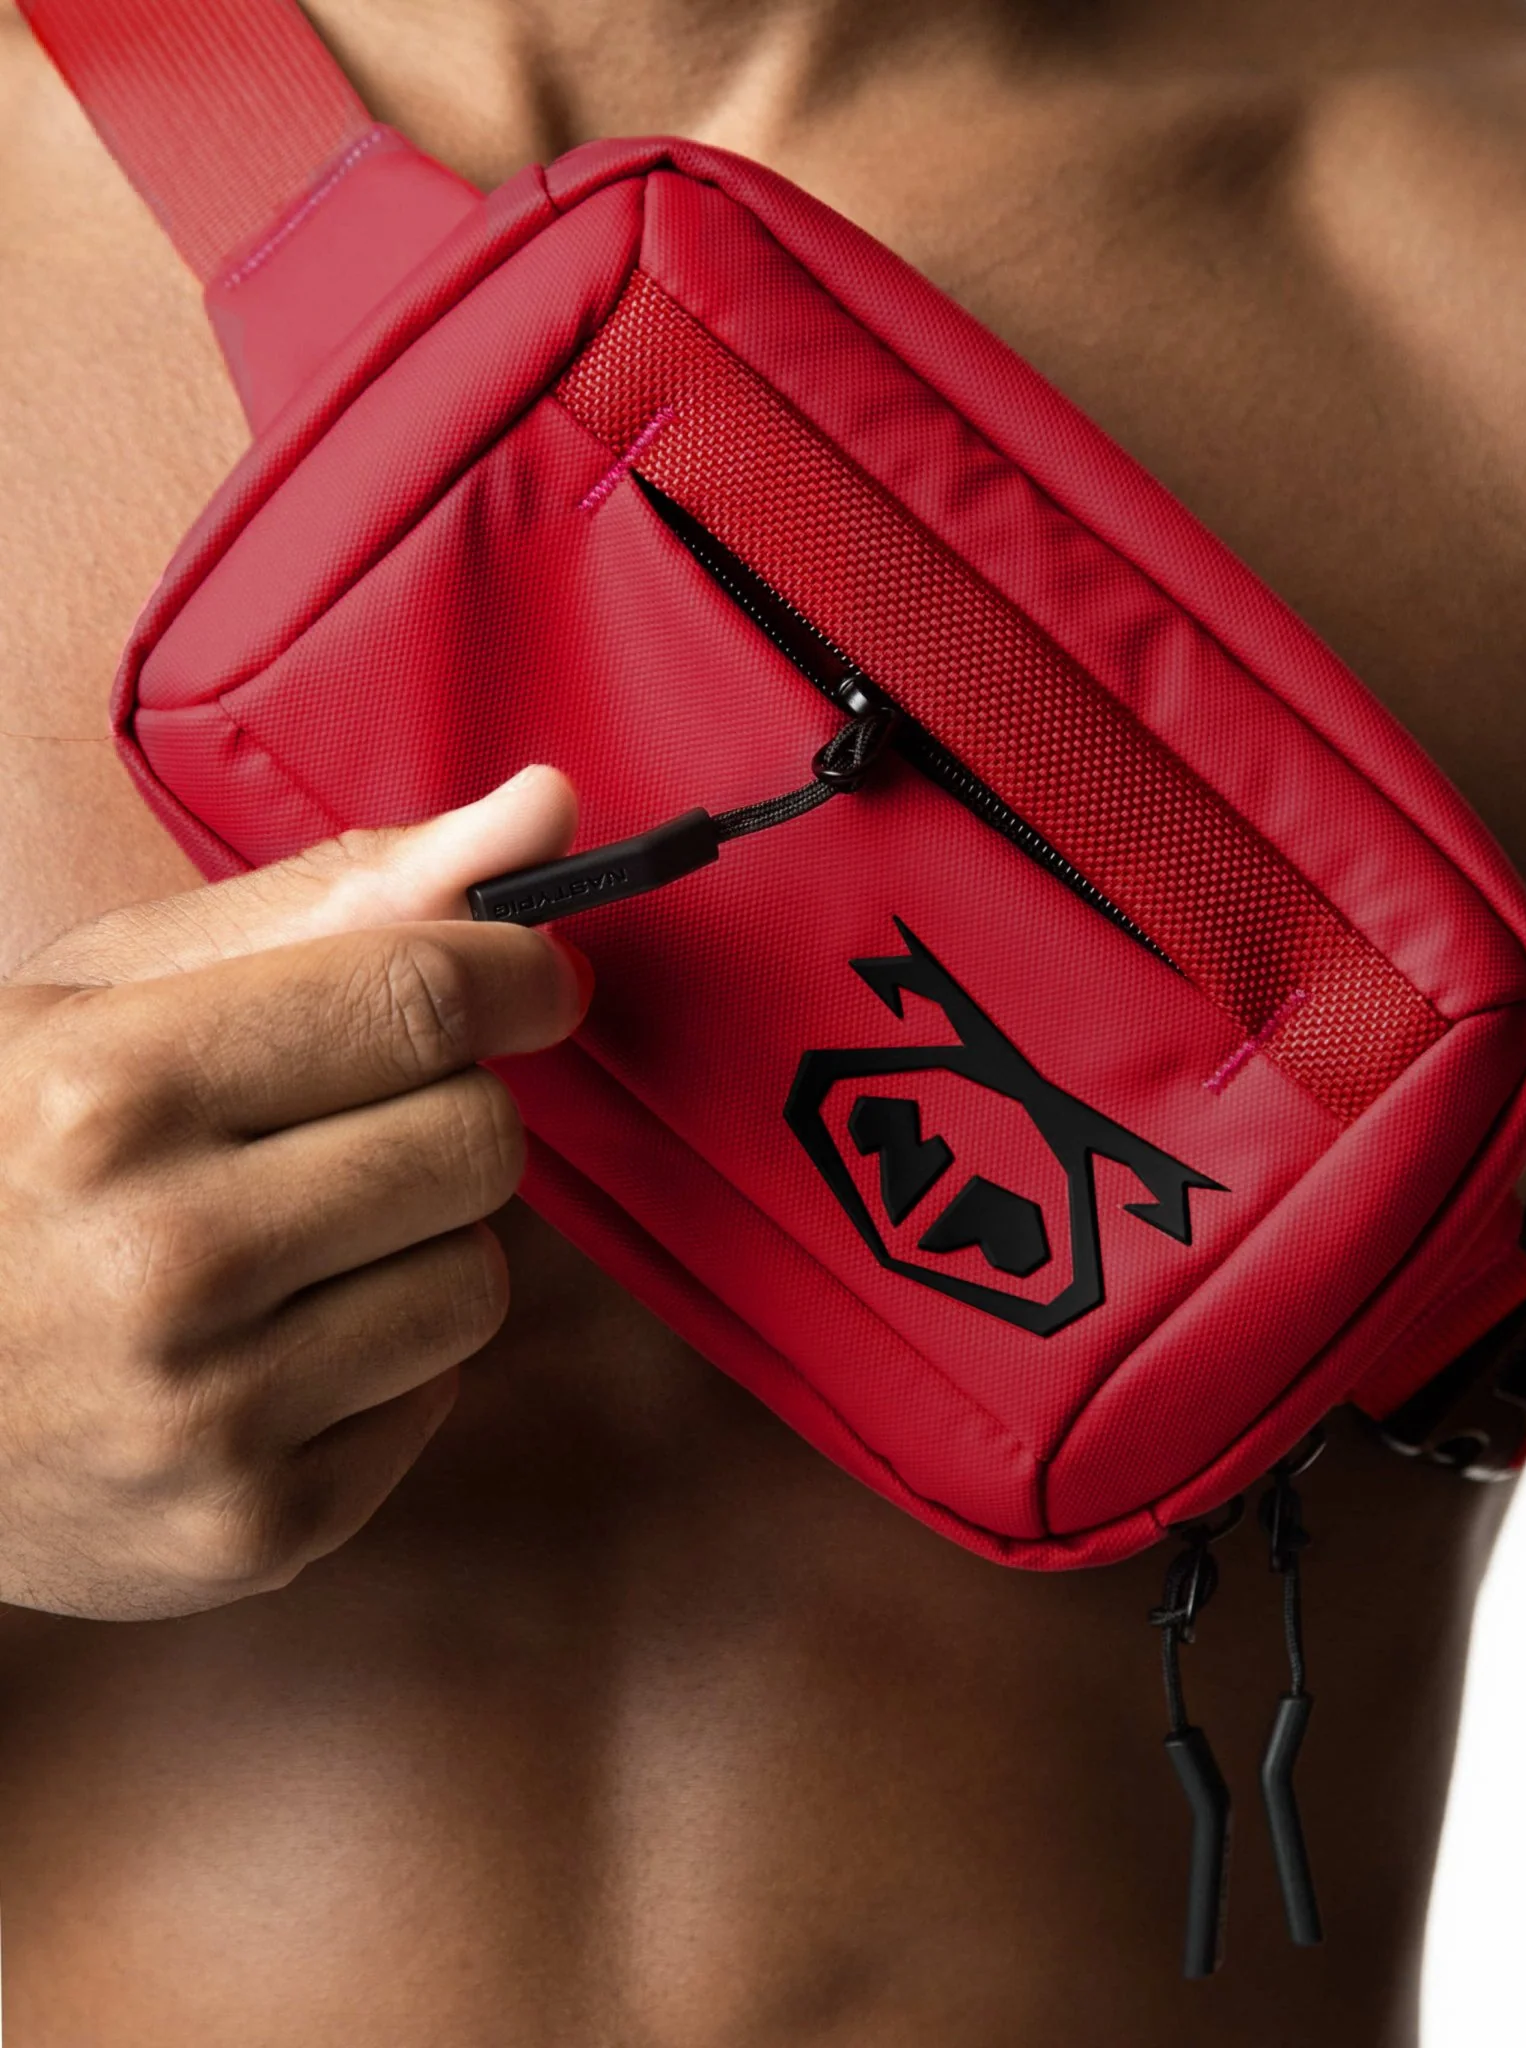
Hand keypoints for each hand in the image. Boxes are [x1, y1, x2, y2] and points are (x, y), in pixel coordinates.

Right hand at [0, 768, 587, 1621]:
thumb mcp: (112, 997)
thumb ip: (340, 900)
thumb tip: (547, 810)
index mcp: (110, 1090)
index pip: (423, 997)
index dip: (515, 973)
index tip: (528, 978)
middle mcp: (163, 1259)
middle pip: (478, 1139)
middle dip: (445, 1112)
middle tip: (346, 1125)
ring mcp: (211, 1416)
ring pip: (480, 1278)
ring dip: (418, 1244)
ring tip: (288, 1244)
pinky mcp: (254, 1531)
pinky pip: (438, 1398)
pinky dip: (380, 1362)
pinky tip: (266, 1350)